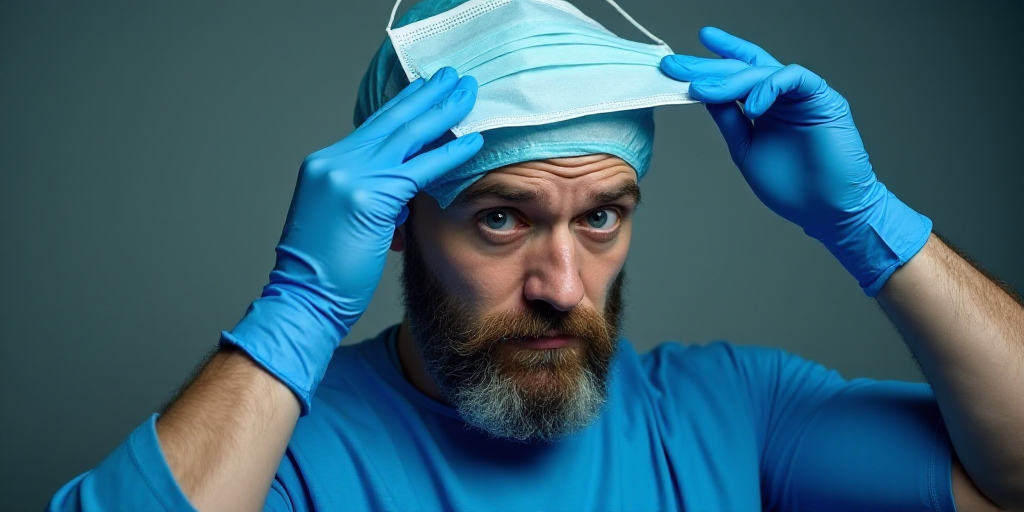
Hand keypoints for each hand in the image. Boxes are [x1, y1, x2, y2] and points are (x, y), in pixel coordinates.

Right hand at [222, 67, 482, 412]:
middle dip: (427, 96)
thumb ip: (371, 196)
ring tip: (467, 93)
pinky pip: (418, 169)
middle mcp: (334, 163)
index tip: (429, 88)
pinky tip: (472, 141)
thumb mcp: (344, 220)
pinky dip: (448, 154)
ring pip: (406, 135)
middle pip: (390, 121)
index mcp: (325, 166)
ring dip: (442, 112)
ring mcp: (347, 176)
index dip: (405, 105)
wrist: (302, 299)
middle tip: (455, 76)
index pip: (373, 127)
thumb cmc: (325, 272)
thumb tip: (404, 190)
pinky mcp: (367, 197)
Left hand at [660, 28, 930, 294]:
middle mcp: (783, 95)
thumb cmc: (791, 186)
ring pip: (765, 71)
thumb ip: (728, 119)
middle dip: (709, 66)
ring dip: (732, 79)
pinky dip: (769, 88)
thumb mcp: (745, 147)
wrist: (825, 211)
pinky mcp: (825, 100)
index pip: (737, 74)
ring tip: (704, 90)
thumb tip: (703, 93)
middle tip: (678, 66)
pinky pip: (795, 79)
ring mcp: (803, 95)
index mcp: (765, 105)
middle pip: (745, 68)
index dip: (711, 61)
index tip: (678, 59)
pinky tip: (751, 106)